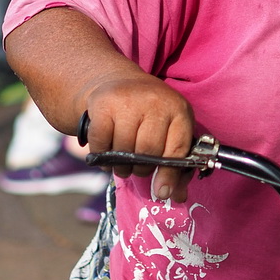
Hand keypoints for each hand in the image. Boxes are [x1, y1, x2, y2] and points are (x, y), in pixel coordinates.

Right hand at [81, 73, 196, 202]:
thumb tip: (176, 197)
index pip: (177, 148)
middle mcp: (155, 102)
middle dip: (142, 169)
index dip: (170, 174)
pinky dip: (101, 155)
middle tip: (138, 168)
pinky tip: (106, 151)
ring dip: (121, 166)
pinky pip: (101, 144)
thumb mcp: (169, 129)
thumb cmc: (150, 114)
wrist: (119, 83)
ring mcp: (128, 101)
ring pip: (123, 151)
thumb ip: (175, 163)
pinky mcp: (103, 105)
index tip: (162, 192)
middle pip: (148, 152)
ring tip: (122, 161)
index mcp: (178, 109)